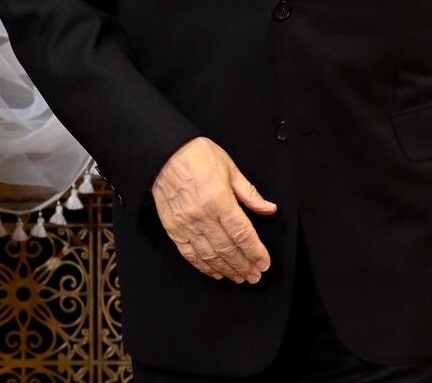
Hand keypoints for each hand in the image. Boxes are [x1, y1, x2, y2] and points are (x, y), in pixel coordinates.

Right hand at [151, 137, 277, 283]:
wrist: (162, 152)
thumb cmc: (196, 155)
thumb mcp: (229, 167)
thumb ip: (249, 192)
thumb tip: (269, 209)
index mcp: (220, 200)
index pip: (243, 234)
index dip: (256, 252)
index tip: (264, 263)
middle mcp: (203, 216)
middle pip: (228, 249)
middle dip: (244, 266)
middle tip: (255, 276)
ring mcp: (186, 224)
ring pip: (210, 255)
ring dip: (227, 270)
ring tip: (239, 277)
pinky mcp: (173, 228)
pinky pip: (189, 254)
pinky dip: (203, 266)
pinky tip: (215, 272)